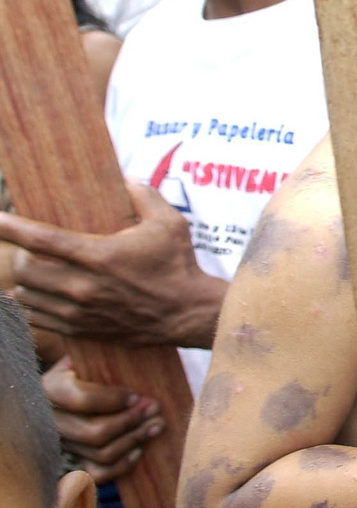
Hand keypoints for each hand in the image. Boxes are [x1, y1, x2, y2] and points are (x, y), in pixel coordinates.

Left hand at [4, 181, 225, 347]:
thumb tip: (127, 178)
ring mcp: (79, 311)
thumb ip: (145, 196)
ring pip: (26, 296)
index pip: (41, 239)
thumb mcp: (169, 223)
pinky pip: (37, 321)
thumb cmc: (179, 265)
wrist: (188, 314)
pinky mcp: (81, 330)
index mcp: (99, 255)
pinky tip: (35, 297)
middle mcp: (82, 285)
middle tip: (30, 249)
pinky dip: (29, 307)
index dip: (12, 227)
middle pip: (25, 270)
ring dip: (25, 282)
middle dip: (21, 256)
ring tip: (34, 272)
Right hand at [45, 356, 166, 483]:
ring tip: (156, 425)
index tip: (138, 395)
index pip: (81, 400)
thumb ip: (104, 357)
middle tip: (155, 409)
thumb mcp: (90, 353)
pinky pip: (97, 473)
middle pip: (94, 432)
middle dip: (131, 422)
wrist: (75, 379)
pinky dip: (120, 466)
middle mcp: (51, 420)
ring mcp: (63, 442)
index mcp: (50, 388)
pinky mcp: (75, 458)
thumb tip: (134, 353)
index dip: (113, 400)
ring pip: (100, 453)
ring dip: (134, 440)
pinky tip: (139, 450)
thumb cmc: (90, 361)